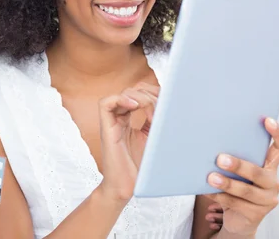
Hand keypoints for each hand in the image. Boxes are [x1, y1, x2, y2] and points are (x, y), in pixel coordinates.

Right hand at [98, 82, 157, 202]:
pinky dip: (121, 99)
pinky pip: (105, 103)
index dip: (154, 93)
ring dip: (141, 98)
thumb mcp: (154, 139)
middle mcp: (120, 118)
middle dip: (151, 95)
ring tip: (152, 114)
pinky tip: (134, 106)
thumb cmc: (139, 167)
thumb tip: (172, 107)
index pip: (140, 93)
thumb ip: (157, 123)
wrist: (126, 187)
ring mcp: (112, 122)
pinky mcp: (106, 128)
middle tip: (161, 111)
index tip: (167, 104)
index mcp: (129, 119)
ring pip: (124, 93)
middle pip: (134, 90)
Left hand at [206, 118, 278, 235]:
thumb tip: (211, 141)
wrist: (238, 219)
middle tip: (220, 159)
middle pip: (258, 172)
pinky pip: (235, 203)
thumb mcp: (238, 172)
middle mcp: (272, 182)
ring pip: (246, 190)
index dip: (277, 133)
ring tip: (210, 178)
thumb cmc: (236, 188)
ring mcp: (266, 200)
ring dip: (227, 183)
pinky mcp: (256, 214)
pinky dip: (218, 196)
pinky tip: (206, 190)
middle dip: (239, 165)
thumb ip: (234, 157)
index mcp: (270, 166)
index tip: (267, 120)